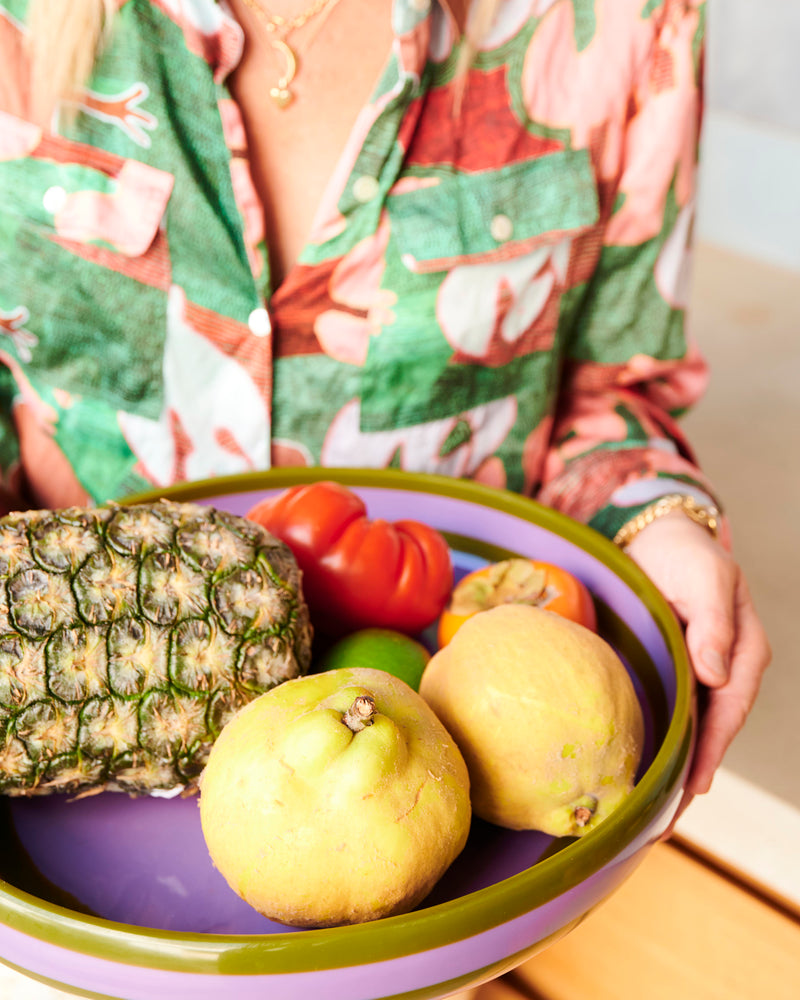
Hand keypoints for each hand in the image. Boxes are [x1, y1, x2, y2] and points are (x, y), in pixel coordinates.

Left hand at [623, 511, 770, 806]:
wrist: (657, 534)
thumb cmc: (685, 552)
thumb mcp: (706, 578)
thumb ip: (713, 623)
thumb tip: (715, 673)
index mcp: (743, 652)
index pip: (728, 712)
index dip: (711, 751)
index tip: (692, 788)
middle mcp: (723, 670)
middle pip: (709, 732)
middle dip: (690, 777)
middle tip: (662, 823)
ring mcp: (696, 673)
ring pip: (687, 729)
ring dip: (673, 767)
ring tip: (649, 814)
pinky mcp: (670, 671)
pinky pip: (666, 712)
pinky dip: (658, 740)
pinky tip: (640, 767)